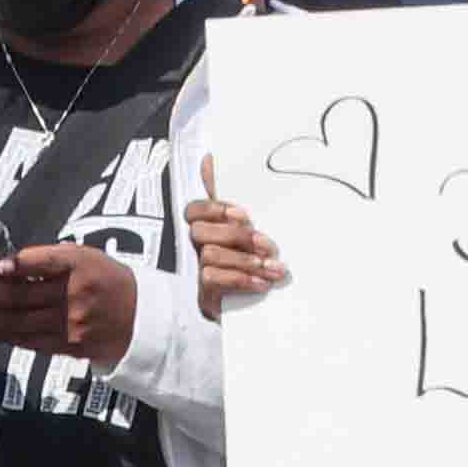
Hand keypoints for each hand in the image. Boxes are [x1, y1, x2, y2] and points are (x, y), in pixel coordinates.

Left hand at [5, 240, 141, 366]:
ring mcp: (71, 323)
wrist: (140, 317)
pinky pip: (32, 341)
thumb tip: (8, 265)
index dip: (19, 264)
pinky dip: (10, 334)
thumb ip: (49, 259)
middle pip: (22, 295)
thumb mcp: (85, 257)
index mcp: (80, 265)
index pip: (45, 261)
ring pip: (20, 322)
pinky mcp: (70, 345)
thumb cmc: (106, 280)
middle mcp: (75, 294)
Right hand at [184, 157, 288, 313]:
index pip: (194, 210)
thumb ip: (227, 196)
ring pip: (209, 255)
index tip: (243, 214)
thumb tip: (207, 159)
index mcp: (206, 228)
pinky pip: (212, 279)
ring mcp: (197, 272)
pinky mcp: (203, 294)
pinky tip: (262, 283)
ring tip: (273, 268)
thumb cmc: (248, 259)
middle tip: (268, 245)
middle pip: (201, 232)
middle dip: (238, 236)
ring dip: (245, 260)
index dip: (214, 209)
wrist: (257, 307)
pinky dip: (240, 279)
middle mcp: (196, 248)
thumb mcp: (243, 226)